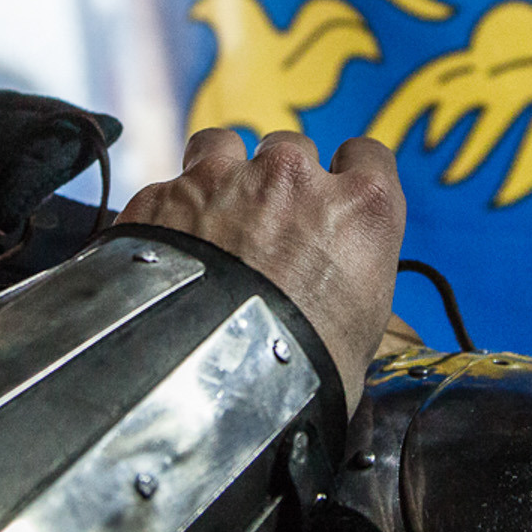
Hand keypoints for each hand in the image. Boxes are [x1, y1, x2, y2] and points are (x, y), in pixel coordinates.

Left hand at [117, 128, 406, 407]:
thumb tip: (340, 292)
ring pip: (224, 145)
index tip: (338, 201)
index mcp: (360, 207)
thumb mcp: (361, 330)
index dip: (350, 178)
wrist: (207, 385)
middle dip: (282, 184)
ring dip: (222, 175)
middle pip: (292, 151)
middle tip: (269, 233)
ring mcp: (223, 180)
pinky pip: (170, 188)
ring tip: (214, 221)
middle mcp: (294, 177)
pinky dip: (171, 213)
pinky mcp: (163, 198)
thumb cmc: (299, 371)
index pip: (368, 156)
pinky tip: (170, 251)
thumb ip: (353, 280)